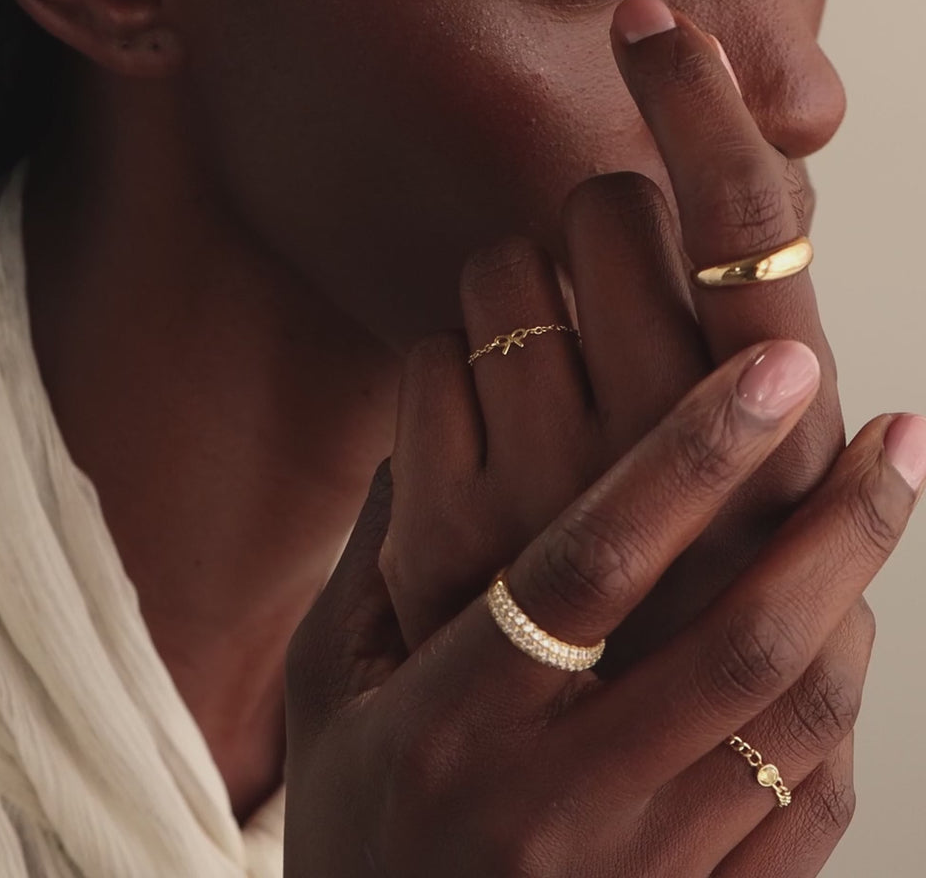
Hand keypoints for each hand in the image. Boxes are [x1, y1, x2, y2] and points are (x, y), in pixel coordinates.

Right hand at [285, 342, 921, 875]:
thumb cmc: (350, 830)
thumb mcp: (330, 692)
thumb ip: (372, 562)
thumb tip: (417, 441)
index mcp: (455, 719)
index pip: (591, 563)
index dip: (689, 458)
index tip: (770, 371)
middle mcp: (557, 797)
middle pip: (735, 641)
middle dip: (832, 524)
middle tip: (895, 430)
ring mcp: (638, 871)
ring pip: (793, 720)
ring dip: (854, 598)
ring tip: (885, 504)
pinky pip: (805, 809)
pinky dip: (841, 708)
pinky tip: (847, 632)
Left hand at [383, 0, 843, 669]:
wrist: (584, 785)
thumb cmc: (696, 620)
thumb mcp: (774, 517)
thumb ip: (758, 393)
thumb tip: (752, 268)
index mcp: (776, 434)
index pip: (745, 225)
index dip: (700, 105)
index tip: (649, 24)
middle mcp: (666, 449)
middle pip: (602, 208)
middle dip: (598, 222)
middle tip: (607, 288)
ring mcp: (543, 489)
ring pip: (499, 270)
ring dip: (521, 294)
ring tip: (551, 374)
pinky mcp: (443, 527)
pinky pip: (427, 358)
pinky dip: (454, 369)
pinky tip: (487, 431)